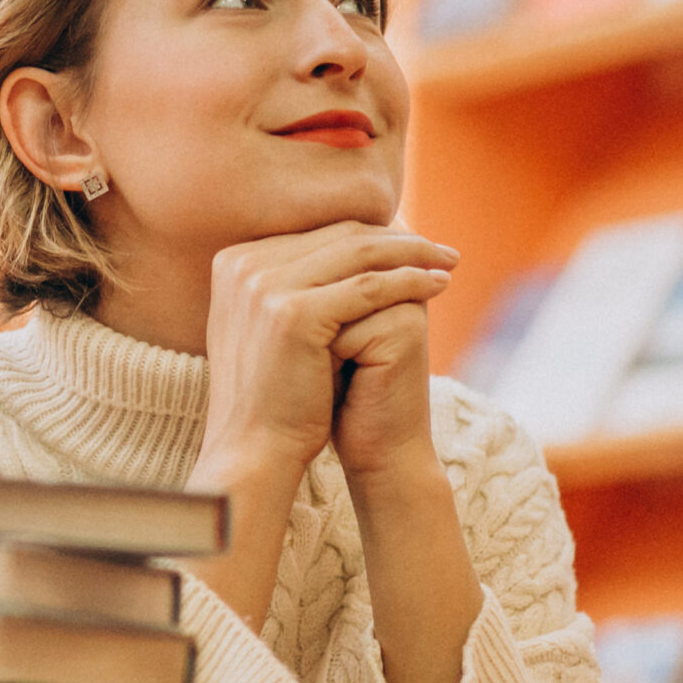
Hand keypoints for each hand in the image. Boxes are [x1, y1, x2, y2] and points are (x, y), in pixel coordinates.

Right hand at [187, 222, 456, 493]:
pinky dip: (409, 281)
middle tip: (440, 249)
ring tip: (448, 262)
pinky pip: (368, 287)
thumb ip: (292, 282)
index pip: (318, 233)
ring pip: (358, 254)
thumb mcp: (270, 325)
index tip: (411, 245)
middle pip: (338, 235)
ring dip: (412, 254)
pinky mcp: (293, 313)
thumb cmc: (273, 394)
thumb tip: (341, 248)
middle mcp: (242, 265)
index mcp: (234, 261)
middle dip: (398, 239)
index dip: (371, 234)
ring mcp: (264, 287)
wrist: (254, 449)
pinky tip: (439, 285)